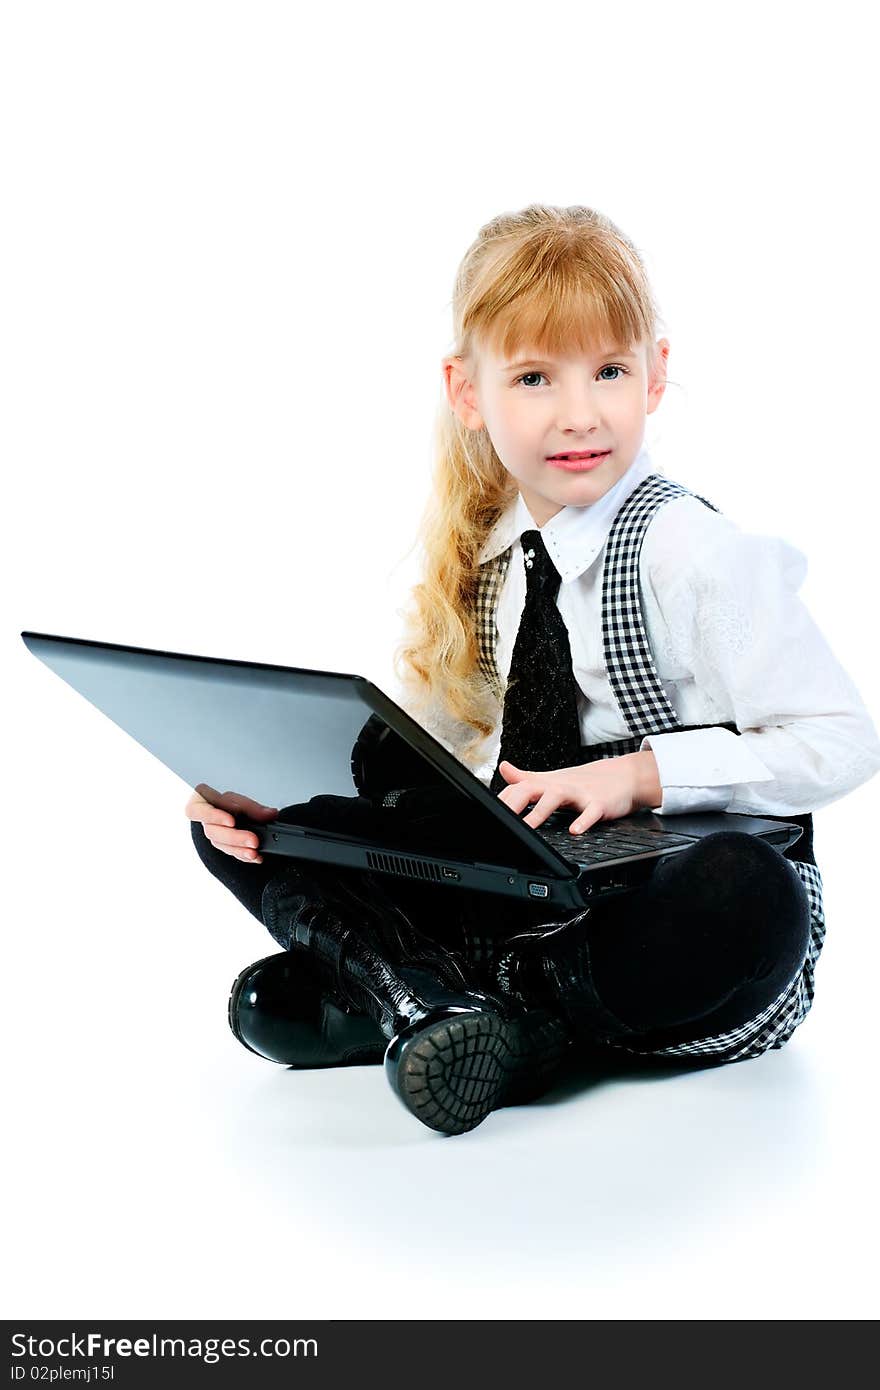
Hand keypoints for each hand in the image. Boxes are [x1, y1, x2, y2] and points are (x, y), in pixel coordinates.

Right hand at [184, 783, 278, 863]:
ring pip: (221, 845)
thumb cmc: (228, 802)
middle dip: (235, 837)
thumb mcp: (240, 800)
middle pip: (213, 831)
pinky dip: (244, 856)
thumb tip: (270, 814)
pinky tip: (256, 857)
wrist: (231, 813)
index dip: (213, 816)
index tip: (232, 821)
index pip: (198, 810)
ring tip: (254, 852)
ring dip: (239, 850)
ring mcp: (212, 836)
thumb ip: (253, 808)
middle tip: (253, 840)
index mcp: (200, 803)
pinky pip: (231, 853)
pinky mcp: (223, 847)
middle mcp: (203, 822)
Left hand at [495, 751, 661, 833]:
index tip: (487, 817)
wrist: (624, 776)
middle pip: (531, 789)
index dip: (501, 801)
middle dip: (514, 804)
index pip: (517, 788)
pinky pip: (591, 813)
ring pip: (556, 798)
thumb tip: (503, 769)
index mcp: (546, 783)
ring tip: (528, 827)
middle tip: (499, 821)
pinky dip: (583, 822)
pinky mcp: (599, 804)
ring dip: (540, 812)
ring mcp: (579, 793)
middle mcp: (559, 786)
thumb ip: (526, 777)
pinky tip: (575, 831)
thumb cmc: (585, 781)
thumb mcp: (553, 779)